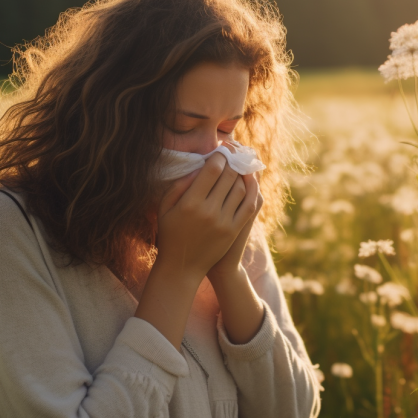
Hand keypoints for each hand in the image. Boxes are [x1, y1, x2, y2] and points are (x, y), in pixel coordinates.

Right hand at [153, 152, 256, 280]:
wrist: (182, 267)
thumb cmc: (170, 235)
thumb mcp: (165, 208)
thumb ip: (178, 186)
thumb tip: (199, 167)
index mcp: (190, 203)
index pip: (212, 170)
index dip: (220, 156)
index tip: (221, 150)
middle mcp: (209, 212)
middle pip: (229, 176)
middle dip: (233, 160)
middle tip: (234, 152)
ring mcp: (224, 222)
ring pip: (241, 189)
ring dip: (243, 174)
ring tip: (241, 165)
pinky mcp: (234, 231)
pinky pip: (249, 205)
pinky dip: (252, 190)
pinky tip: (251, 181)